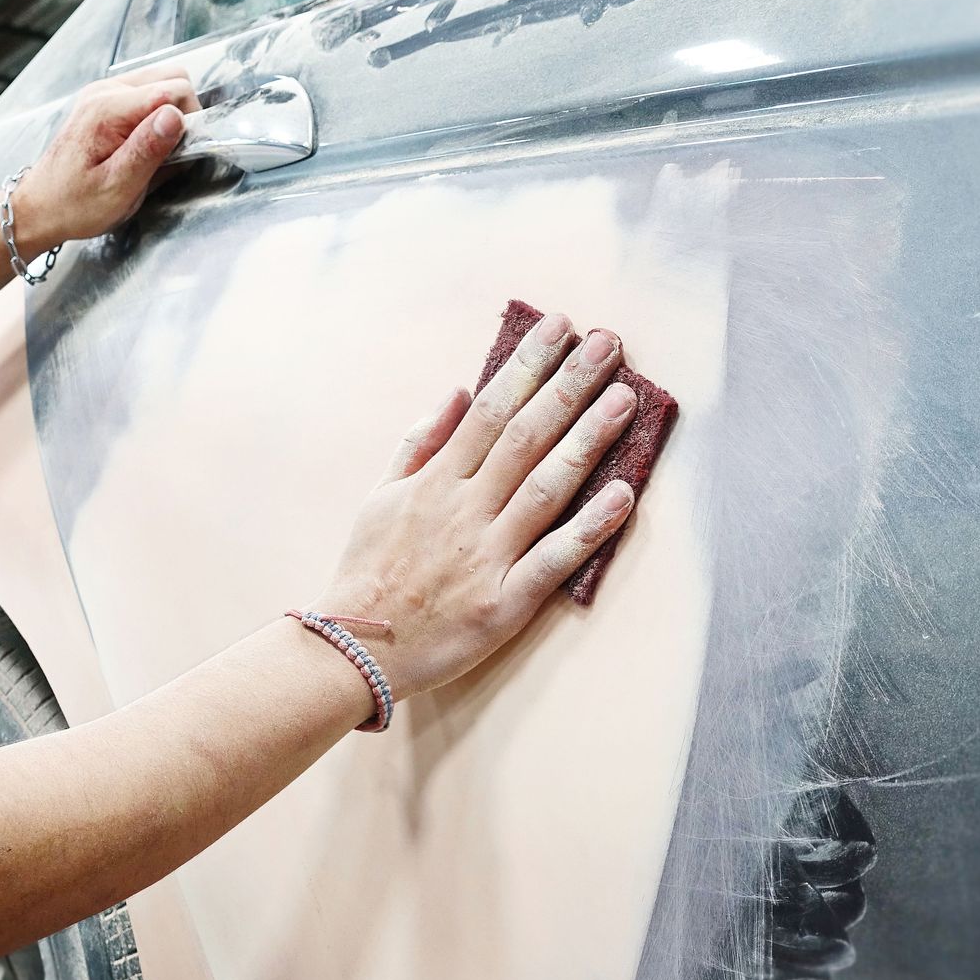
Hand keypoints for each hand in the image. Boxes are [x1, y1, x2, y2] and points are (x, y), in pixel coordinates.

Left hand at [7, 64, 200, 251]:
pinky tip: (144, 145)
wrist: (41, 205)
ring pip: (163, 82)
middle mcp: (106, 91)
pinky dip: (157, 117)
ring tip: (155, 151)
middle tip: (170, 153)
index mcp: (108, 109)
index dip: (187, 123)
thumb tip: (176, 116)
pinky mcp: (107, 100)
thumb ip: (148, 150)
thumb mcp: (118, 187)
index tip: (176, 155)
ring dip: (171, 115)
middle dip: (184, 116)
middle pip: (173, 78)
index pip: (175, 91)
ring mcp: (105, 92)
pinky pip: (148, 94)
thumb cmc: (76, 203)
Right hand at [313, 312, 639, 699]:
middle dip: (569, 385)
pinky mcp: (506, 601)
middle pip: (524, 436)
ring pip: (545, 486)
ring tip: (625, 399)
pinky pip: (555, 559)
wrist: (354, 650)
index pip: (489, 410)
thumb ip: (419, 443)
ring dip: (588, 439)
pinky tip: (625, 494)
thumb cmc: (367, 573)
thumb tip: (456, 391)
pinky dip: (590, 526)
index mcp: (435, 482)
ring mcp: (487, 555)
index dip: (528, 366)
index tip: (559, 328)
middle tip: (609, 344)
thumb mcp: (379, 497)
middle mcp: (464, 510)